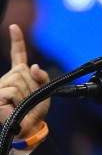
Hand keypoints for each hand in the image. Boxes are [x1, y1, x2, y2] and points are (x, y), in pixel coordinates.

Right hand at [0, 24, 50, 139]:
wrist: (28, 127)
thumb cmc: (34, 110)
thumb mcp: (44, 91)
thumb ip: (42, 77)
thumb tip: (33, 65)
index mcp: (19, 74)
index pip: (18, 55)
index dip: (17, 40)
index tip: (14, 27)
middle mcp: (7, 78)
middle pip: (24, 71)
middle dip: (32, 86)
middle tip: (29, 99)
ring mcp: (0, 86)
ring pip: (19, 80)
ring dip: (26, 94)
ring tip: (22, 104)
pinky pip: (14, 90)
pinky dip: (19, 100)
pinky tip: (15, 106)